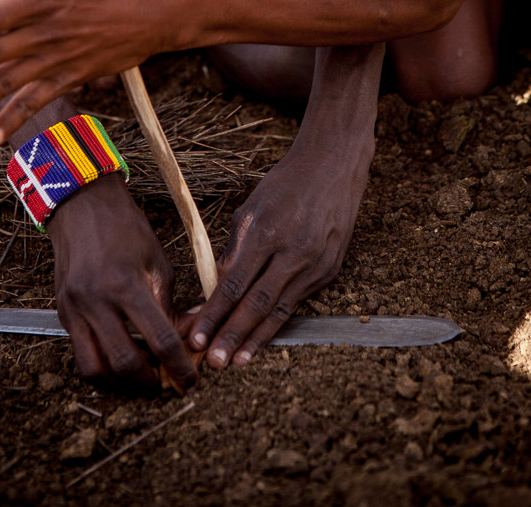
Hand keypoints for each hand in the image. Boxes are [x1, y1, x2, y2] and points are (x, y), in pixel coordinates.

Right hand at [49, 173, 197, 392]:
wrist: (82, 206)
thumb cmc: (126, 229)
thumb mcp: (157, 262)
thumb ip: (168, 305)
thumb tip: (187, 340)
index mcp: (126, 284)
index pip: (159, 340)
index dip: (179, 367)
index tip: (190, 381)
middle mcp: (96, 301)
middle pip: (124, 364)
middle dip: (149, 381)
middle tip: (165, 381)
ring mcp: (74, 309)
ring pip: (94, 369)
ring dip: (120, 381)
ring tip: (140, 373)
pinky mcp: (62, 312)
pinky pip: (80, 353)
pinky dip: (101, 365)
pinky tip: (118, 357)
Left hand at [186, 129, 371, 367]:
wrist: (334, 167)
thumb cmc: (285, 184)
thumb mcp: (251, 208)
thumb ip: (234, 249)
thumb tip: (215, 288)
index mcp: (267, 233)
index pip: (234, 284)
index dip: (214, 314)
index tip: (196, 337)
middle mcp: (293, 253)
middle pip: (257, 305)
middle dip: (232, 336)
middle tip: (213, 364)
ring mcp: (315, 265)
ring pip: (280, 311)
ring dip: (256, 340)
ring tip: (237, 362)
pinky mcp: (329, 272)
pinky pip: (297, 303)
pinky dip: (277, 324)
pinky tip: (262, 339)